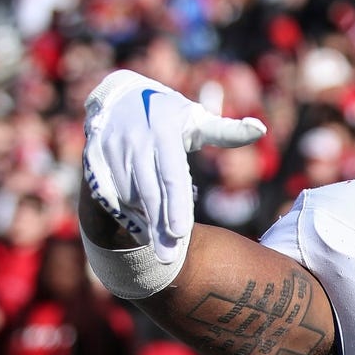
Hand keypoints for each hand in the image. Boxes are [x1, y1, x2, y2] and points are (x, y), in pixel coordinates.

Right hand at [82, 70, 266, 262]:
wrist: (120, 95)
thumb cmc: (170, 114)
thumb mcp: (197, 119)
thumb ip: (227, 131)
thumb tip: (261, 129)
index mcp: (164, 132)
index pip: (172, 176)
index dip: (176, 206)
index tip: (181, 233)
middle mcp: (135, 141)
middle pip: (149, 193)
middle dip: (158, 227)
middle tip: (169, 258)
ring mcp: (111, 149)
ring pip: (128, 196)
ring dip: (142, 221)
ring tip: (157, 242)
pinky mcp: (93, 157)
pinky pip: (107, 193)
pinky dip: (122, 212)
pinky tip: (138, 228)